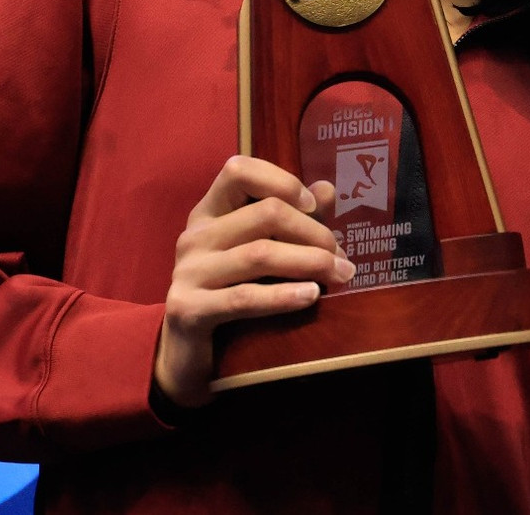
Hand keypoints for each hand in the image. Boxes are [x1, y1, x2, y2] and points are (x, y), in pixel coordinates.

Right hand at [153, 155, 355, 408]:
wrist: (188, 359)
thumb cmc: (232, 297)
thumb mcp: (261, 253)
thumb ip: (292, 221)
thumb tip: (327, 189)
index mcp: (209, 214)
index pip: (239, 170)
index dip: (282, 181)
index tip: (315, 205)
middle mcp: (194, 237)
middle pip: (265, 214)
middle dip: (314, 232)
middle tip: (342, 257)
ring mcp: (187, 273)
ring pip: (260, 254)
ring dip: (310, 262)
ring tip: (341, 275)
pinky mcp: (189, 309)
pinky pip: (244, 298)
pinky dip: (283, 296)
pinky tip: (312, 296)